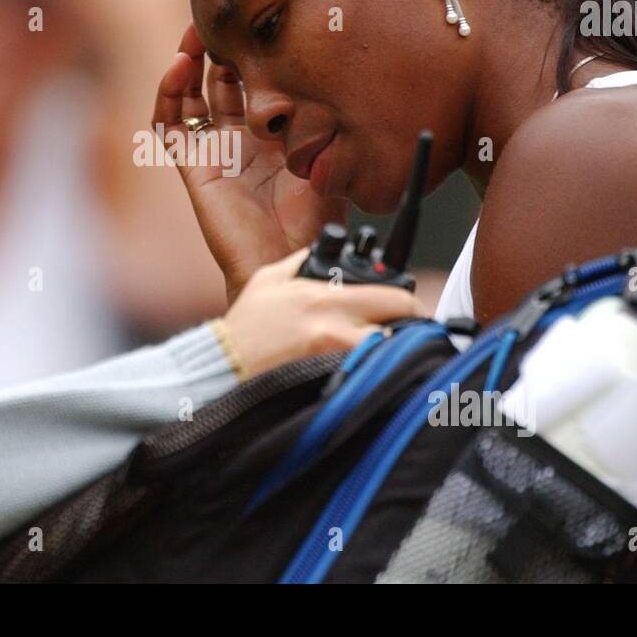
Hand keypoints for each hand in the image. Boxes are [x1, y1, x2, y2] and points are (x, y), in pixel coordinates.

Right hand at [153, 24, 347, 302]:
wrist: (289, 263)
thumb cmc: (315, 224)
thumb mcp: (333, 160)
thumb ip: (331, 123)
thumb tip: (340, 78)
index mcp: (274, 135)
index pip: (256, 82)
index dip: (252, 52)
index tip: (258, 21)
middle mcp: (241, 139)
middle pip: (219, 81)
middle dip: (218, 47)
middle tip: (219, 17)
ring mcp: (214, 151)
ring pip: (190, 97)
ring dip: (188, 63)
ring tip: (193, 34)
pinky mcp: (194, 168)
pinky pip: (169, 127)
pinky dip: (167, 96)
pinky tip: (178, 68)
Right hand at [219, 249, 422, 377]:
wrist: (224, 368)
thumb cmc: (246, 328)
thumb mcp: (270, 278)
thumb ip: (303, 261)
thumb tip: (326, 250)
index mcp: (326, 300)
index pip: (396, 297)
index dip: (409, 302)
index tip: (408, 308)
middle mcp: (337, 331)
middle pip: (403, 329)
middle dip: (412, 329)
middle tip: (409, 332)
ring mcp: (337, 362)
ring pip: (391, 357)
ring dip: (394, 353)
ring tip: (387, 353)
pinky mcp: (333, 386)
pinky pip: (370, 378)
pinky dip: (375, 374)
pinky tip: (368, 372)